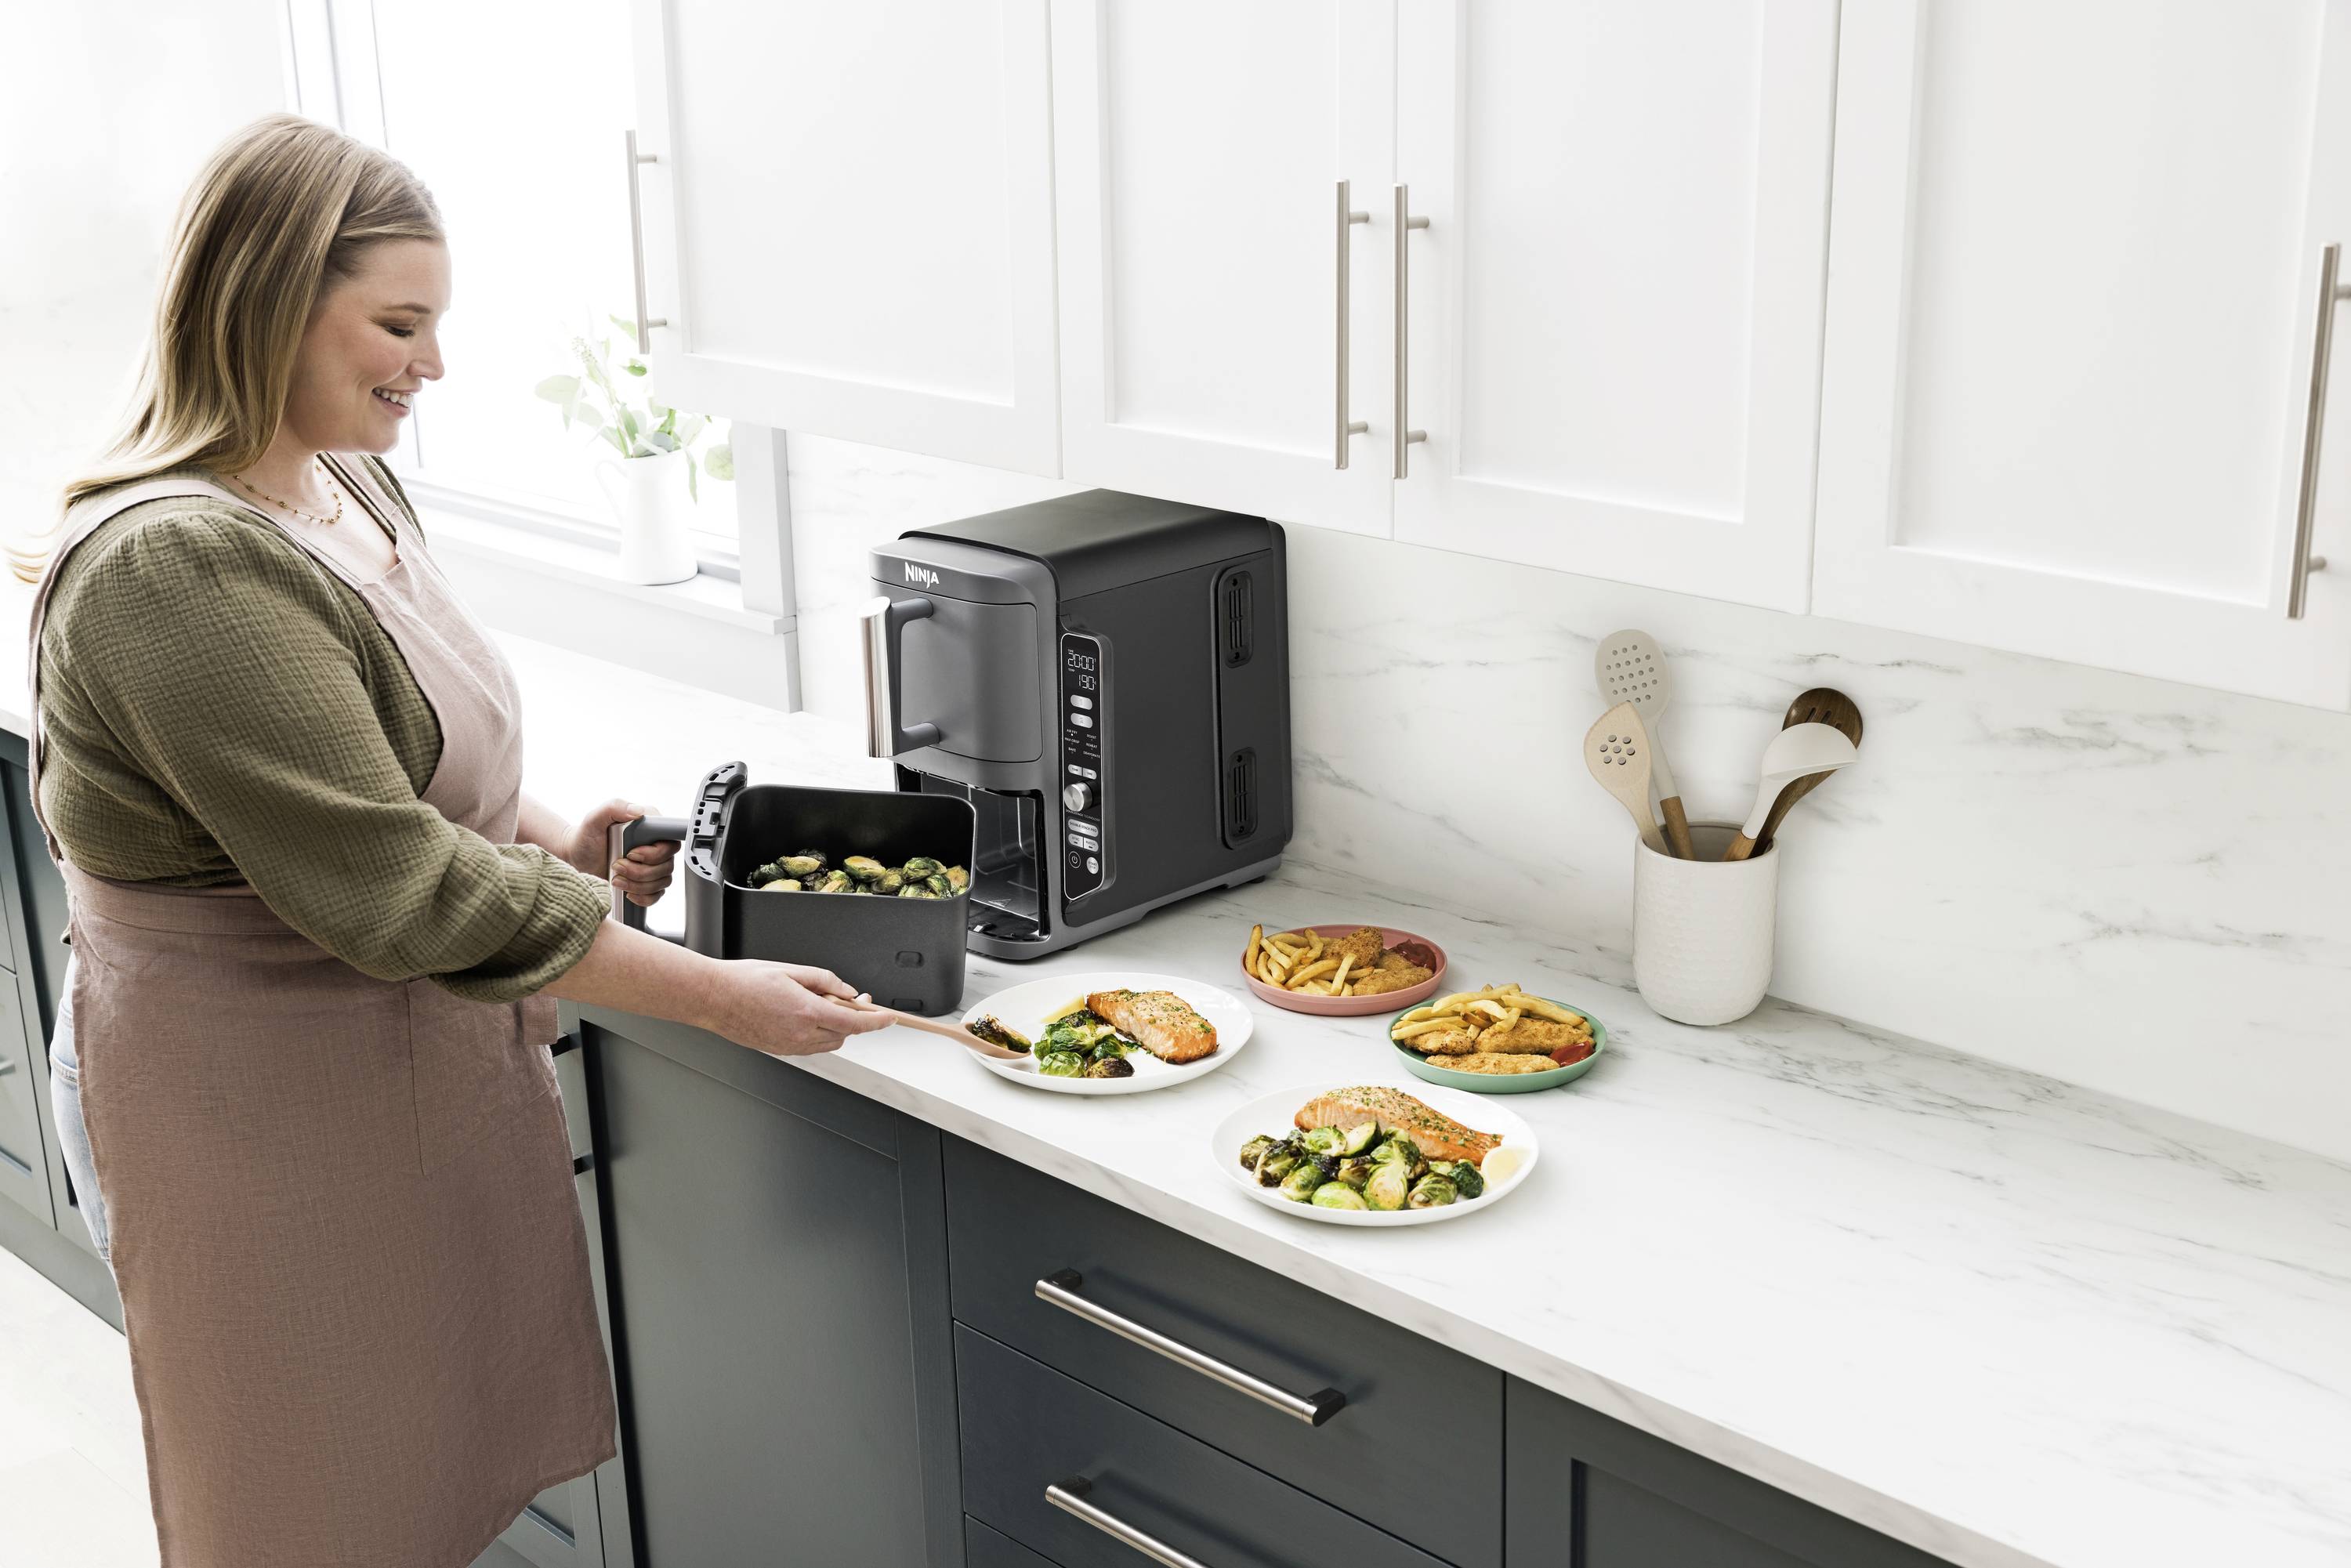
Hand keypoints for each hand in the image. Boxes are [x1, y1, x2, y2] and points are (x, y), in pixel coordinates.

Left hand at [568, 798, 678, 906]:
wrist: (576, 858)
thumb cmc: (585, 838)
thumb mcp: (594, 819)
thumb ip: (614, 807)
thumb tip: (638, 811)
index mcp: (650, 826)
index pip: (670, 843)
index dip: (655, 853)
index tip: (631, 854)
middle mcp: (655, 844)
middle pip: (667, 865)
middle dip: (640, 871)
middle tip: (617, 866)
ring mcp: (653, 864)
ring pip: (662, 881)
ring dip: (638, 885)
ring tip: (616, 878)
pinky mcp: (647, 881)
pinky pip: (657, 894)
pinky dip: (643, 897)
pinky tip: (627, 892)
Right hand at [706, 961, 897, 1057]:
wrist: (713, 998)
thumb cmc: (744, 981)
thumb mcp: (791, 970)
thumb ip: (825, 980)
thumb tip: (848, 991)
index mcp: (806, 1012)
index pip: (854, 1022)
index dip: (877, 1021)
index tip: (889, 1017)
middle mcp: (800, 1035)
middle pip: (844, 1034)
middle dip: (854, 1018)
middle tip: (851, 999)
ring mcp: (789, 1046)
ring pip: (829, 1043)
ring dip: (836, 1027)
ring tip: (822, 1003)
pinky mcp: (779, 1051)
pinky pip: (811, 1047)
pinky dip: (819, 1034)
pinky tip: (807, 1015)